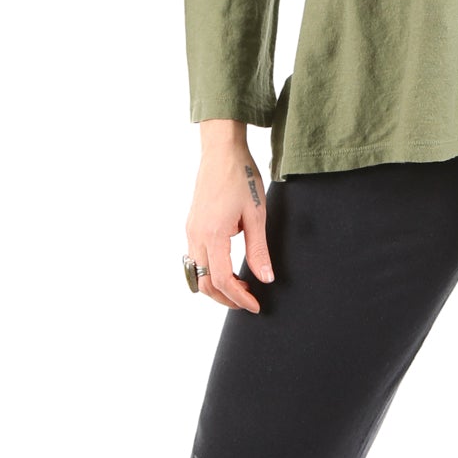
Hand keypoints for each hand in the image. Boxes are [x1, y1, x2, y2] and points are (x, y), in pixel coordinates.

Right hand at [186, 133, 275, 314]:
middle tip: (248, 301)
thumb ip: (259, 250)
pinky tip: (229, 268)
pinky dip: (210, 272)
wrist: (221, 152)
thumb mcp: (256, 215)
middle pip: (205, 283)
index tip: (255, 305)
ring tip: (241, 286)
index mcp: (213, 235)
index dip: (239, 298)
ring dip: (217, 287)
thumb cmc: (241, 177)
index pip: (222, 280)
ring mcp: (191, 231)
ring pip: (197, 274)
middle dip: (226, 299)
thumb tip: (266, 278)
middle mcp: (196, 236)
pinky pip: (195, 259)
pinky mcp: (192, 226)